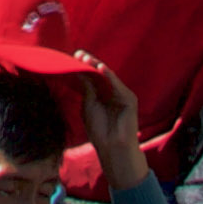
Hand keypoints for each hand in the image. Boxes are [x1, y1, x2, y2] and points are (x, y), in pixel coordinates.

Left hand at [75, 67, 144, 183]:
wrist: (112, 148)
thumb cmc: (100, 131)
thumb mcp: (89, 106)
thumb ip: (87, 89)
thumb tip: (80, 71)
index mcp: (101, 94)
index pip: (92, 77)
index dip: (84, 67)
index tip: (73, 57)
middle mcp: (112, 92)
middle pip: (100, 74)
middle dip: (90, 64)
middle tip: (78, 55)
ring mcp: (121, 95)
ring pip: (108, 77)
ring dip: (97, 67)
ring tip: (86, 59)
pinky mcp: (129, 100)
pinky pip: (118, 86)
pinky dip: (110, 77)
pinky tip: (101, 69)